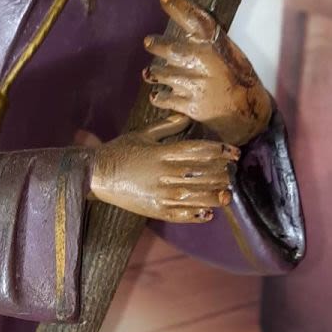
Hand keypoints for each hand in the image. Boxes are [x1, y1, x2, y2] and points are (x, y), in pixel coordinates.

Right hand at [88, 113, 240, 222]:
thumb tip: (186, 116)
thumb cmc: (119, 151)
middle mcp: (164, 174)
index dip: (220, 152)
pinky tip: (208, 213)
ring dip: (215, 195)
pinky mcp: (154, 210)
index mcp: (163, 153)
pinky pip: (180, 214)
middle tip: (232, 173)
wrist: (96, 174)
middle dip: (222, 174)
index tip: (235, 153)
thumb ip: (166, 127)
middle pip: (203, 174)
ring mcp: (160, 194)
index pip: (200, 151)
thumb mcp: (142, 134)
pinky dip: (196, 214)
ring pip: (196, 196)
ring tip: (226, 194)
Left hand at [143, 0, 272, 145]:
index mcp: (215, 46)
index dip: (179, 6)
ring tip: (158, 74)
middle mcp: (202, 61)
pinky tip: (161, 94)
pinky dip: (159, 96)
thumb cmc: (237, 80)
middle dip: (156, 44)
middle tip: (149, 42)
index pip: (195, 20)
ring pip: (160, 73)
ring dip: (157, 74)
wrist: (246, 112)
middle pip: (169, 48)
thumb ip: (207, 43)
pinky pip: (161, 97)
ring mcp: (193, 83)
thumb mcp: (229, 54)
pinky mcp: (187, 104)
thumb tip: (184, 29)